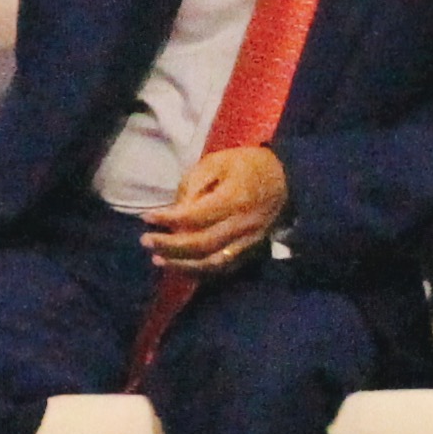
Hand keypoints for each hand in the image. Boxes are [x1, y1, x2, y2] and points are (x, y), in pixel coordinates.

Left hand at [143, 144, 287, 275]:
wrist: (287, 179)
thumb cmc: (247, 165)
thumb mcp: (217, 162)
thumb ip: (194, 185)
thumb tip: (175, 211)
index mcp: (235, 200)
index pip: (196, 216)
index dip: (168, 219)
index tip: (146, 217)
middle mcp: (243, 226)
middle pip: (202, 244)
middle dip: (170, 245)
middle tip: (145, 241)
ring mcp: (250, 242)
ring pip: (213, 262)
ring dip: (183, 265)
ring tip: (158, 260)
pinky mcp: (253, 251)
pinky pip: (226, 268)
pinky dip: (202, 271)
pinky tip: (182, 268)